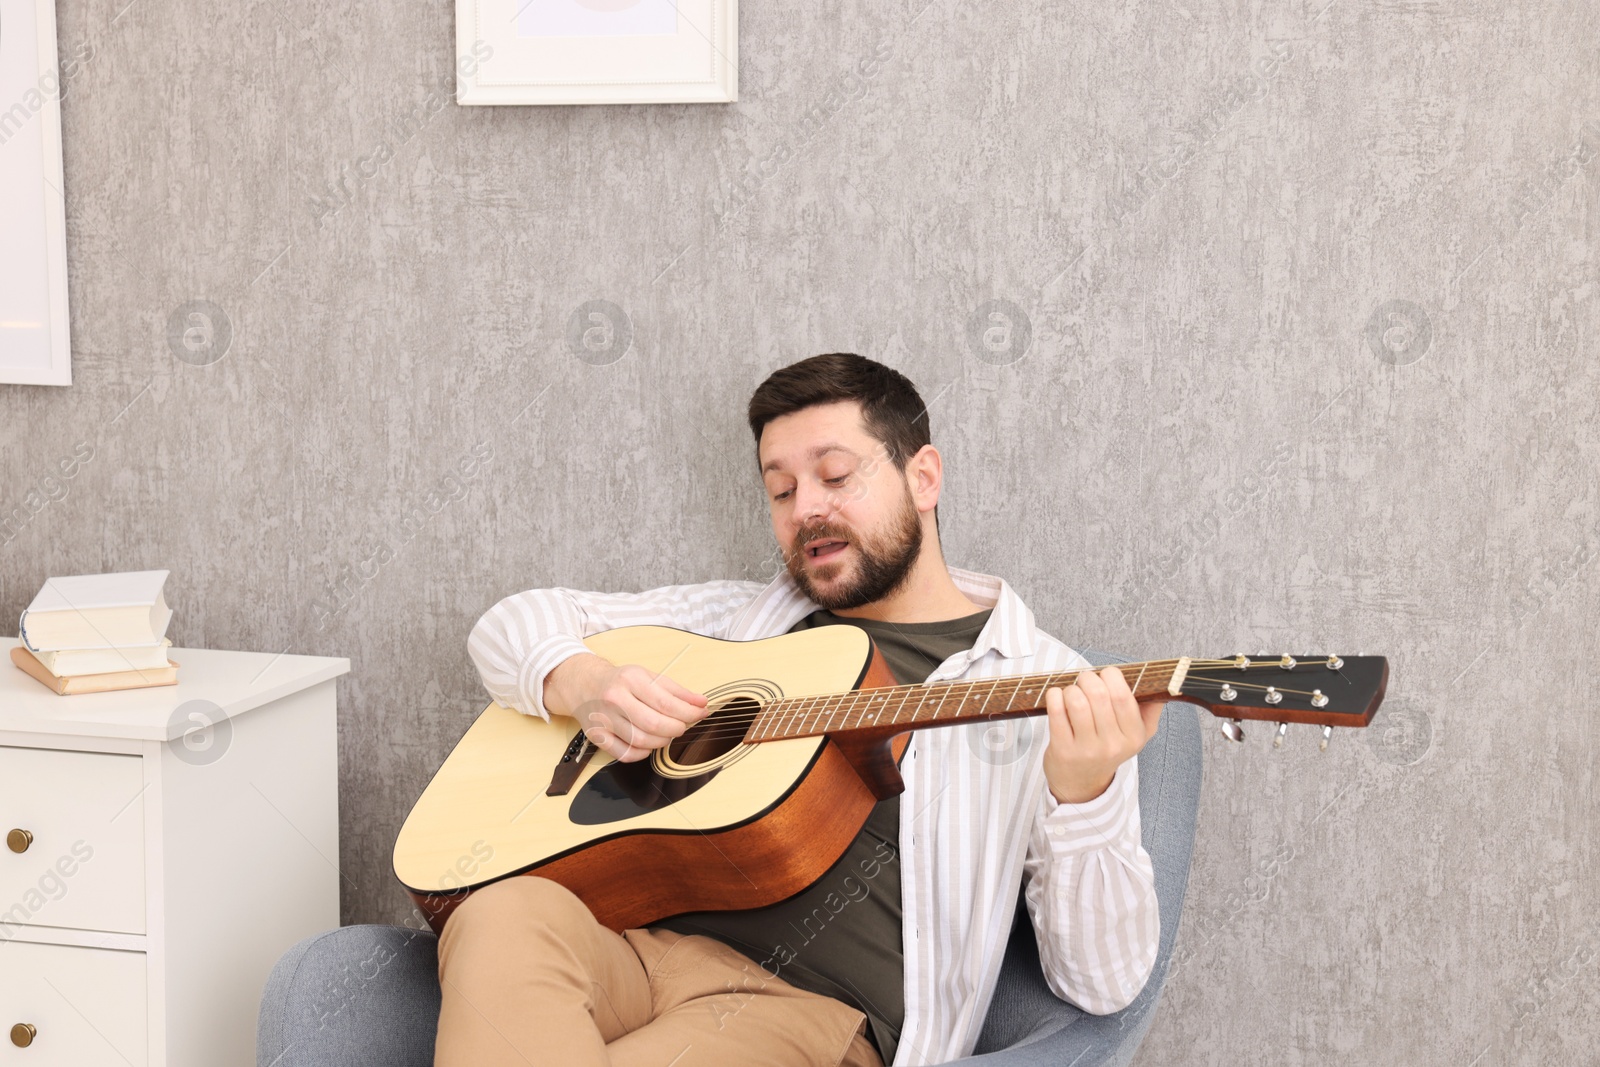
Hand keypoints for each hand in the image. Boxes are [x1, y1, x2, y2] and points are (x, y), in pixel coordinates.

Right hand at [544, 653, 708, 762]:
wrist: (584, 684)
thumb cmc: (620, 682)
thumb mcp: (648, 677)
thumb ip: (677, 691)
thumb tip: (701, 704)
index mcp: (630, 680)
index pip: (666, 703)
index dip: (688, 713)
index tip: (700, 714)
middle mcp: (614, 699)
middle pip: (654, 724)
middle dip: (675, 729)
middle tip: (681, 727)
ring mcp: (604, 720)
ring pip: (640, 741)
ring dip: (661, 742)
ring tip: (665, 734)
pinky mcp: (597, 737)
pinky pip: (624, 754)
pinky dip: (641, 754)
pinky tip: (647, 745)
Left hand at [1041, 666, 1163, 803]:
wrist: (1082, 782)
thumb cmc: (1108, 748)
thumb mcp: (1137, 735)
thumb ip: (1150, 709)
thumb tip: (1159, 685)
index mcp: (1134, 736)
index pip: (1123, 696)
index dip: (1111, 676)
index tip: (1105, 674)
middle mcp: (1112, 745)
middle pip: (1098, 694)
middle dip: (1088, 678)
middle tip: (1085, 680)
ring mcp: (1087, 749)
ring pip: (1076, 701)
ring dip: (1071, 689)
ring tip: (1072, 693)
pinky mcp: (1063, 750)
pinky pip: (1056, 712)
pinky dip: (1054, 696)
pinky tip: (1057, 697)